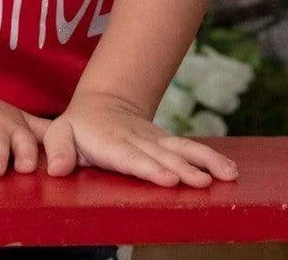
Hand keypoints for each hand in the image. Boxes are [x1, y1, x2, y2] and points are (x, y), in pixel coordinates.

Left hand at [26, 93, 238, 187]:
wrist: (104, 105)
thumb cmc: (78, 127)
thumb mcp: (59, 133)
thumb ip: (57, 150)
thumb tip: (57, 169)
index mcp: (112, 143)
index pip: (132, 158)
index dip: (150, 168)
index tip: (168, 178)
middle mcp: (139, 141)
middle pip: (164, 156)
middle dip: (184, 169)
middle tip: (203, 183)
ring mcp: (156, 141)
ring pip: (183, 149)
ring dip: (206, 162)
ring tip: (228, 175)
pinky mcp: (168, 143)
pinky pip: (191, 150)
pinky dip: (211, 159)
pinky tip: (230, 171)